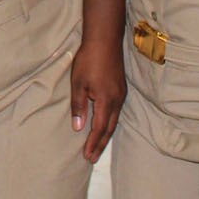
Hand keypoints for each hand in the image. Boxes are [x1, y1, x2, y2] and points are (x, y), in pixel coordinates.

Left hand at [69, 33, 125, 160]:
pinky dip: (110, 124)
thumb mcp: (78, 83)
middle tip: (93, 158)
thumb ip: (78, 106)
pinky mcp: (121, 89)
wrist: (105, 40)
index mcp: (106, 100)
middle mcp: (116, 101)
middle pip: (110, 129)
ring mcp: (120, 95)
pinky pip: (116, 113)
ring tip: (98, 147)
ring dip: (106, 135)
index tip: (87, 156)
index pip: (99, 128)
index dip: (93, 143)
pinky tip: (105, 126)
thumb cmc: (89, 60)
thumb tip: (78, 128)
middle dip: (100, 144)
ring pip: (114, 121)